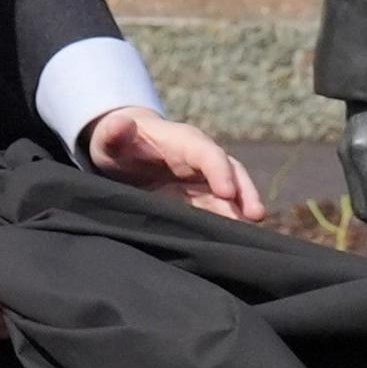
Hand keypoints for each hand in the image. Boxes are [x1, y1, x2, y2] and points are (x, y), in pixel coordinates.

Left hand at [87, 107, 264, 220]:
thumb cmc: (118, 143)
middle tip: (256, 215)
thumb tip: (121, 124)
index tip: (227, 192)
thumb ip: (114, 133)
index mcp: (185, 141)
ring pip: (231, 196)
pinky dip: (228, 224)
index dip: (219, 171)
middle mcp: (201, 160)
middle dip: (245, 192)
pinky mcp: (199, 200)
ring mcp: (202, 182)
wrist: (122, 153)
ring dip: (241, 213)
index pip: (208, 154)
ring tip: (250, 235)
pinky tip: (232, 243)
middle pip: (232, 173)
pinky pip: (218, 212)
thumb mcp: (110, 137)